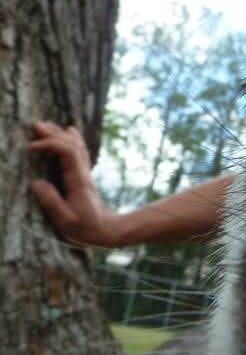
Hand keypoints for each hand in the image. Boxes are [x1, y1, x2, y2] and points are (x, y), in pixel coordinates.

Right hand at [28, 121, 122, 247]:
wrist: (105, 229)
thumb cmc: (84, 227)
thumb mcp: (66, 220)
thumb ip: (51, 202)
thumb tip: (35, 182)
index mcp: (78, 180)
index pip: (68, 153)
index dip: (51, 145)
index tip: (31, 147)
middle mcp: (83, 172)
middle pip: (72, 145)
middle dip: (53, 134)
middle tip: (34, 125)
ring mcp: (85, 172)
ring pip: (76, 146)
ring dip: (60, 134)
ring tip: (44, 125)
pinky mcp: (83, 175)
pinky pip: (79, 151)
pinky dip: (72, 139)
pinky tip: (69, 130)